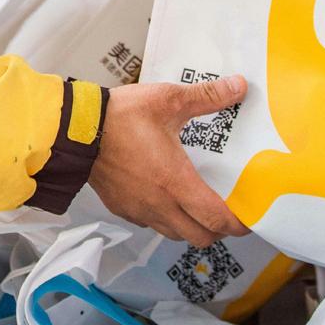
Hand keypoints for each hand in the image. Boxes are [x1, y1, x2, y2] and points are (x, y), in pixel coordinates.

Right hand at [88, 77, 251, 246]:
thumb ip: (206, 96)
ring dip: (192, 226)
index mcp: (175, 181)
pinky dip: (165, 219)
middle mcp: (159, 203)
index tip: (249, 217)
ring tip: (197, 206)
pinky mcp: (122, 208)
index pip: (217, 219)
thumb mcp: (167, 100)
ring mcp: (139, 209)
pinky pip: (151, 224)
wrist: (76, 129)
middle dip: (219, 230)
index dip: (238, 224)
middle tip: (226, 212)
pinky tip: (164, 196)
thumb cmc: (119, 117)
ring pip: (176, 234)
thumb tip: (238, 87)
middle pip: (201, 237)